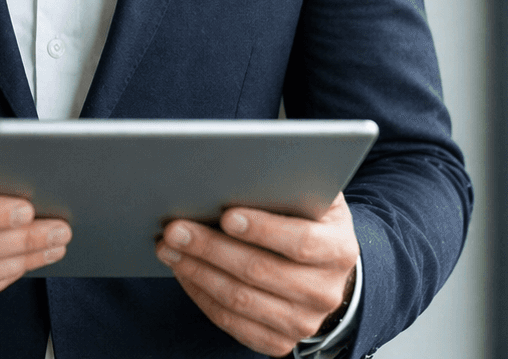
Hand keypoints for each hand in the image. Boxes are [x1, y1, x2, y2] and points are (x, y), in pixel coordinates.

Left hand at [156, 193, 358, 356]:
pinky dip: (201, 295)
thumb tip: (242, 167)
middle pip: (260, 272)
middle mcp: (325, 292)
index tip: (226, 214)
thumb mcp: (312, 193)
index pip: (302, 242)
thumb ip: (289, 181)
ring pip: (240, 300)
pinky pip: (232, 324)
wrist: (325, 266)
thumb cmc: (308, 215)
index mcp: (339, 250)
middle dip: (211, 247)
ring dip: (197, 272)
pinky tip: (183, 271)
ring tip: (168, 247)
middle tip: (175, 228)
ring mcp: (303, 322)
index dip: (263, 229)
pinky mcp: (279, 341)